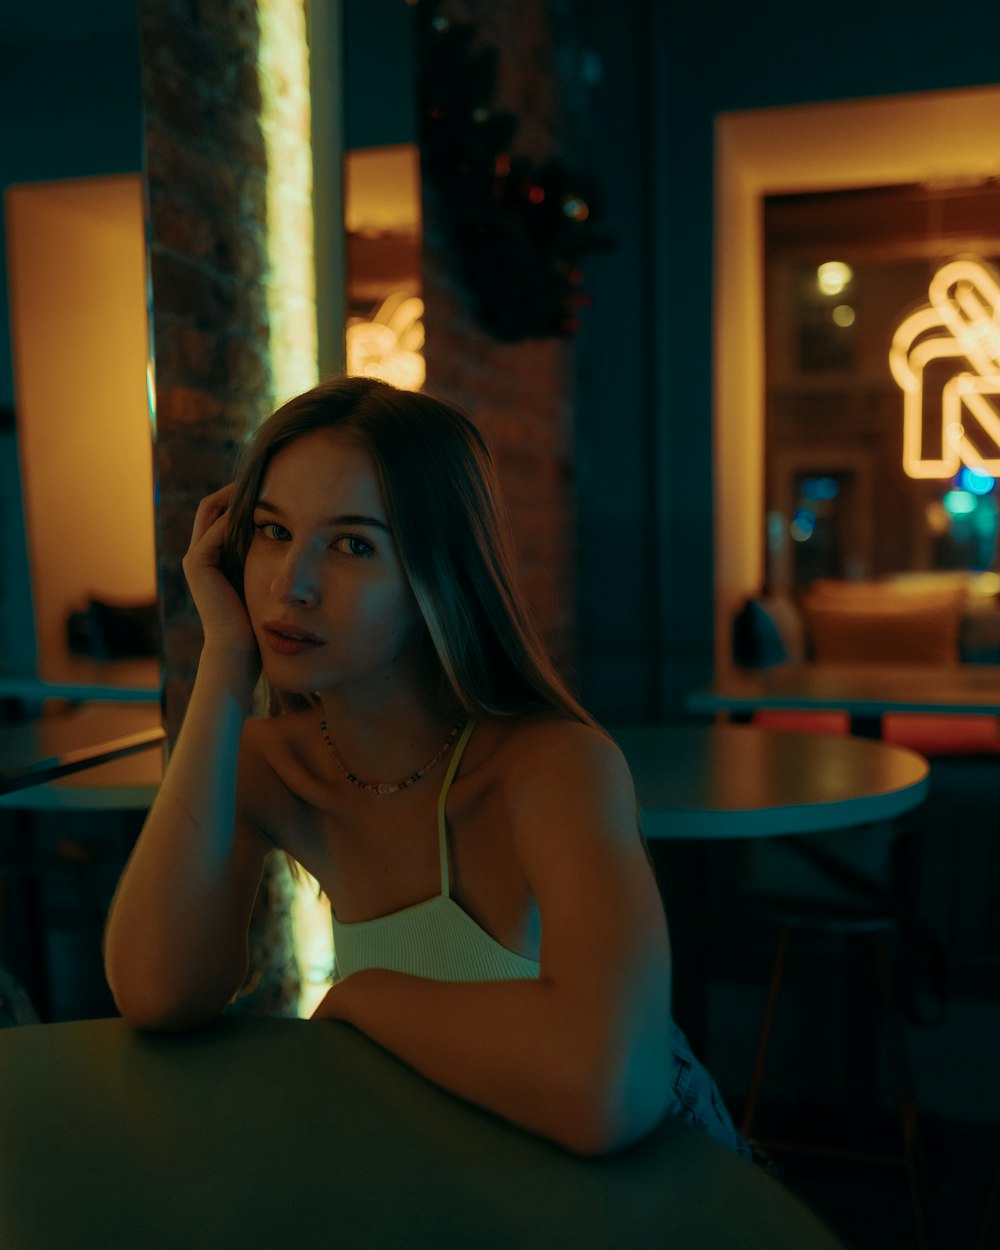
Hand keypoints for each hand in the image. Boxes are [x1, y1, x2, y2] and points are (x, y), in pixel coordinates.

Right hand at [182, 485, 258, 660]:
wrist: (237, 650)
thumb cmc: (254, 622)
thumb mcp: (260, 582)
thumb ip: (264, 559)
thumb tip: (290, 537)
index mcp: (210, 557)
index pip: (220, 513)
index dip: (241, 498)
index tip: (271, 486)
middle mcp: (197, 554)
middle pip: (211, 504)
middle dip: (236, 489)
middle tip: (267, 475)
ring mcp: (194, 558)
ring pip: (211, 510)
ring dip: (236, 495)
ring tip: (265, 483)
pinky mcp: (197, 564)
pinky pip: (215, 529)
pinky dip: (235, 515)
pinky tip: (263, 509)